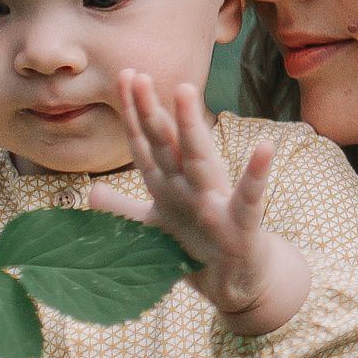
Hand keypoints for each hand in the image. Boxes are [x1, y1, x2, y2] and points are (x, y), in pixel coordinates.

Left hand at [89, 69, 309, 336]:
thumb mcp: (157, 228)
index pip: (145, 144)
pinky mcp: (241, 224)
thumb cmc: (199, 246)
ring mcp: (216, 202)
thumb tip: (91, 193)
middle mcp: (191, 185)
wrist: (238, 283)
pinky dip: (256, 173)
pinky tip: (265, 147)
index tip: (122, 76)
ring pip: (200, 160)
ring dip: (191, 127)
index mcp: (170, 185)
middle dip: (150, 110)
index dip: (132, 112)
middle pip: (166, 143)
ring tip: (185, 91)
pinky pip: (249, 197)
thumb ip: (124, 210)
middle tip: (136, 73)